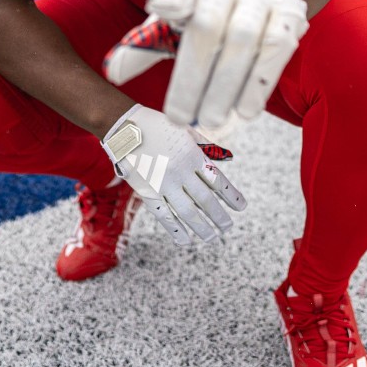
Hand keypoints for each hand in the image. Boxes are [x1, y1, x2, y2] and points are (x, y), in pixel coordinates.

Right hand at [101, 103, 245, 246]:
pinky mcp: (147, 192)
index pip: (217, 181)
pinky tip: (185, 240)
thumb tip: (227, 158)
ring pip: (188, 212)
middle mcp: (181, 172)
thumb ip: (205, 146)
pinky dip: (175, 230)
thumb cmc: (157, 125)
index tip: (241, 207)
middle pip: (205, 200)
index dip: (231, 195)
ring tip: (212, 237)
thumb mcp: (185, 130)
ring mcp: (164, 184)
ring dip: (202, 227)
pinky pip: (164, 215)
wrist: (124, 128)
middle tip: (227, 227)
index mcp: (192, 155)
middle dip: (219, 216)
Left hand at [105, 0, 308, 133]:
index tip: (157, 11)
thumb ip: (146, 43)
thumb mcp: (175, 18)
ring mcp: (262, 1)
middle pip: (210, 28)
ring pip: (245, 43)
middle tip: (179, 118)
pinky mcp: (289, 19)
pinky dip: (259, 84)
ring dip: (227, 86)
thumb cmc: (209, 11)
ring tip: (210, 120)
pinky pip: (276, 52)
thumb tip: (114, 73)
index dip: (174, 0)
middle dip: (194, 76)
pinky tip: (244, 112)